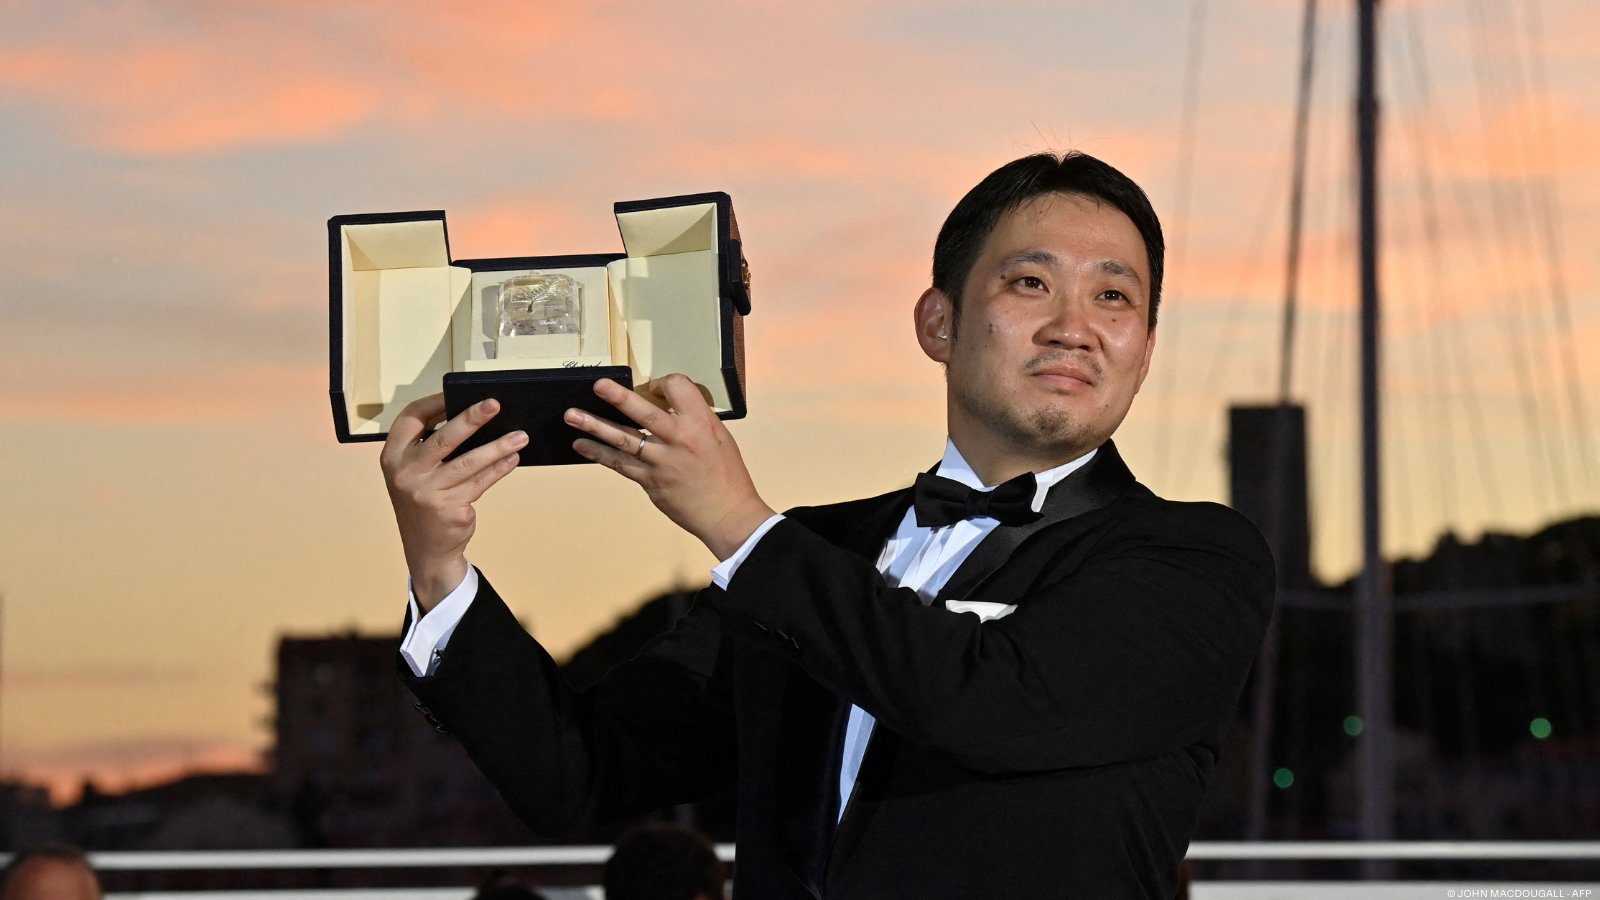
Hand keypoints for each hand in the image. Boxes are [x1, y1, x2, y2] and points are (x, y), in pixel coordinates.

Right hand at [379, 394, 527, 610]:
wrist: (426, 549)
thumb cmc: (424, 501)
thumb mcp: (414, 473)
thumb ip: (430, 449)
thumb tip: (473, 417)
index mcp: (392, 457)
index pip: (410, 419)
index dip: (434, 402)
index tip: (457, 392)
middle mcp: (405, 474)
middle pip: (443, 438)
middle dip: (472, 418)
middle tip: (495, 404)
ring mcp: (426, 493)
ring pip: (469, 462)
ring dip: (498, 447)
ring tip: (520, 436)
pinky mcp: (449, 508)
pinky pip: (480, 482)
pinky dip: (499, 468)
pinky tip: (512, 458)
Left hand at [565, 375, 774, 559]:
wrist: (727, 514)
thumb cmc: (726, 475)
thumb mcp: (720, 437)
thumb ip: (694, 419)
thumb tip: (667, 405)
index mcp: (700, 423)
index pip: (677, 388)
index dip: (662, 382)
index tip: (653, 387)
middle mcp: (679, 439)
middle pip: (643, 412)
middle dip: (618, 397)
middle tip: (597, 385)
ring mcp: (661, 462)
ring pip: (623, 439)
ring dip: (594, 426)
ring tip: (572, 416)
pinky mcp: (650, 481)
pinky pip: (619, 464)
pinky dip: (598, 454)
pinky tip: (581, 445)